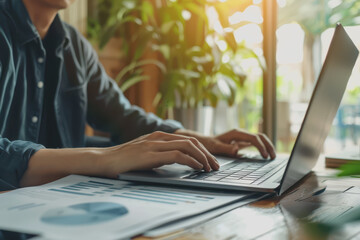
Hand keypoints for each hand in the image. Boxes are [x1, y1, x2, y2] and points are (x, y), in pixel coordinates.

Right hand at [102, 131, 219, 177]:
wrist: (104, 160)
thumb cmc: (124, 160)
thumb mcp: (146, 154)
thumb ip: (161, 154)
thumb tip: (178, 161)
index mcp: (159, 136)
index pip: (187, 139)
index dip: (202, 150)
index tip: (210, 161)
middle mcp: (159, 137)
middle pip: (191, 141)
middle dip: (207, 153)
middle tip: (215, 165)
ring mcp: (154, 144)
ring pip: (187, 146)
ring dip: (202, 157)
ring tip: (209, 168)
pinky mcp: (150, 154)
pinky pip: (177, 155)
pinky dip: (190, 161)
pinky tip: (197, 167)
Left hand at [175, 129, 275, 158]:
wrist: (203, 142)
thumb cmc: (208, 144)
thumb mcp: (215, 147)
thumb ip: (226, 148)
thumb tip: (238, 149)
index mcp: (236, 133)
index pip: (253, 138)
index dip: (261, 147)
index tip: (265, 156)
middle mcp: (240, 133)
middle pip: (260, 136)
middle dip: (268, 145)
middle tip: (273, 157)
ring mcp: (242, 137)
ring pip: (259, 138)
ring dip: (267, 145)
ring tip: (272, 156)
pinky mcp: (242, 141)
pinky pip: (255, 142)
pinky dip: (262, 147)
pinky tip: (265, 155)